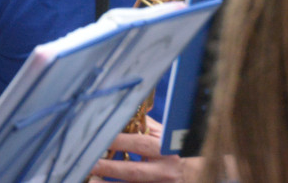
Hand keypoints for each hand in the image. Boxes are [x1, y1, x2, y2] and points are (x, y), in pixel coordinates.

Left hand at [87, 118, 201, 182]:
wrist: (201, 175)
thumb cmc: (179, 151)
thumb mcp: (167, 137)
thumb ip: (146, 127)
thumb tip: (121, 112)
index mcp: (166, 151)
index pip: (139, 144)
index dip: (117, 141)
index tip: (97, 137)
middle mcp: (165, 172)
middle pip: (133, 171)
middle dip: (108, 167)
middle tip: (86, 162)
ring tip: (90, 178)